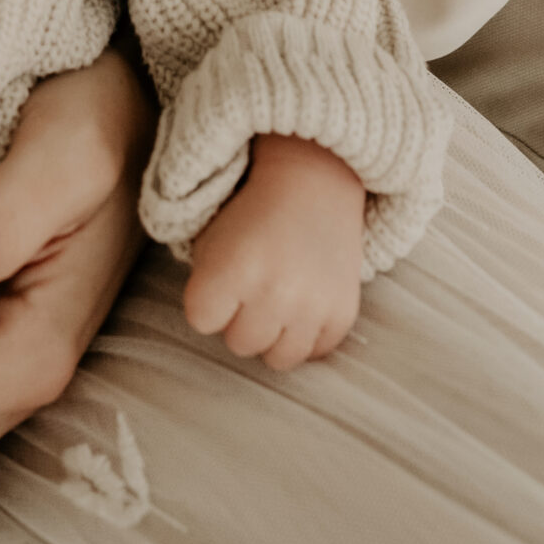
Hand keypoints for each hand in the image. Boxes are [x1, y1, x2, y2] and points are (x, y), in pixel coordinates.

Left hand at [184, 132, 364, 368]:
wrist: (313, 184)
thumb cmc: (253, 213)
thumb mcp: (211, 237)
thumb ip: (204, 284)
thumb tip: (213, 325)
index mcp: (234, 269)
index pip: (200, 320)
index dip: (207, 301)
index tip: (220, 280)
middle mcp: (274, 293)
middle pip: (239, 344)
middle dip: (240, 319)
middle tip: (252, 287)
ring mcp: (313, 308)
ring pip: (277, 359)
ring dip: (273, 334)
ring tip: (275, 300)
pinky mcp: (342, 315)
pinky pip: (313, 353)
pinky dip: (306, 333)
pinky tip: (303, 302)